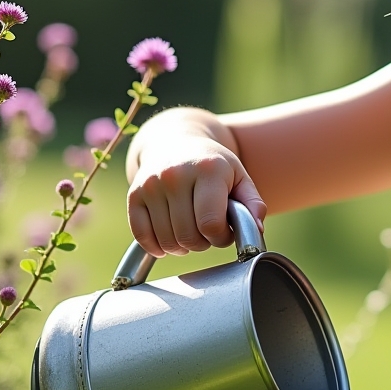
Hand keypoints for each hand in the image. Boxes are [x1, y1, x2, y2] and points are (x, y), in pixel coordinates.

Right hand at [127, 137, 266, 257]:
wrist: (174, 141)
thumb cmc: (212, 165)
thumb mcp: (239, 176)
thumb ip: (252, 203)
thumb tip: (256, 230)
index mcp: (207, 169)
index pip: (211, 224)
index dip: (221, 238)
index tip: (224, 230)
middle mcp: (175, 174)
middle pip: (189, 237)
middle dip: (204, 242)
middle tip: (207, 229)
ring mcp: (151, 184)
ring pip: (167, 242)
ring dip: (182, 246)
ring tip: (191, 229)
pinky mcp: (134, 195)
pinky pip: (142, 237)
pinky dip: (157, 247)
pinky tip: (168, 238)